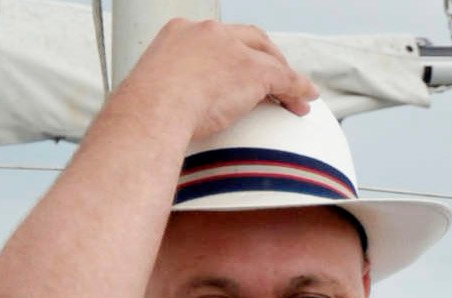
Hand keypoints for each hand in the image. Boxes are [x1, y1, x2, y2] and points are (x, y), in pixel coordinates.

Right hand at [118, 19, 320, 141]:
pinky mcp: (253, 70)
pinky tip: (305, 99)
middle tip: (277, 78)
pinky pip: (285, 78)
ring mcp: (231, 48)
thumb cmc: (145, 112)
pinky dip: (298, 89)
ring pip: (269, 59)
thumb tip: (175, 111)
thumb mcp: (156, 91)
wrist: (152, 112)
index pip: (217, 37)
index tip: (238, 68)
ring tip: (295, 98)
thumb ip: (173, 90)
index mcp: (179, 32)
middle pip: (250, 38)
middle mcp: (206, 32)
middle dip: (267, 57)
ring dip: (285, 78)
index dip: (234, 52)